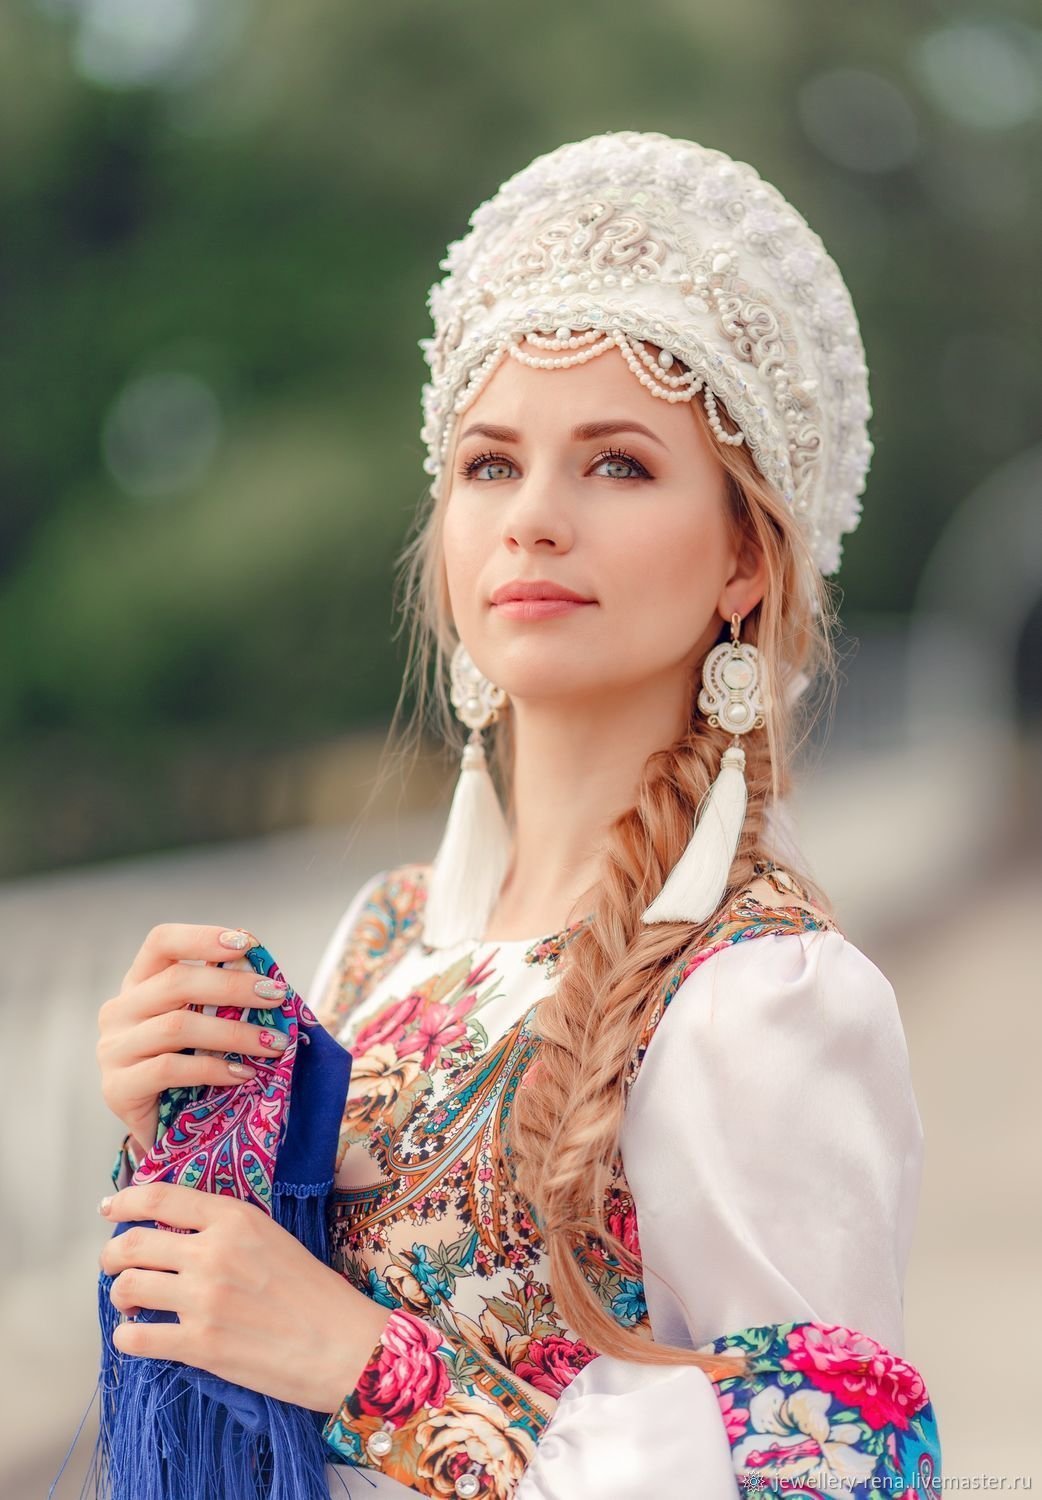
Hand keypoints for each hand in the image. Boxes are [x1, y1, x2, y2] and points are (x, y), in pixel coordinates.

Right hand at [97, 923, 295, 1153]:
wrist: (162, 1128)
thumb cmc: (191, 1064)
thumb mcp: (205, 1022)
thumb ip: (223, 996)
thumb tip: (265, 970)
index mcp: (140, 983)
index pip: (161, 942)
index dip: (202, 937)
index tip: (248, 944)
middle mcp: (120, 1010)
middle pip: (176, 982)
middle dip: (234, 986)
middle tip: (276, 996)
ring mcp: (112, 1049)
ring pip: (177, 1026)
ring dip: (234, 1033)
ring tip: (274, 1043)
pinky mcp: (117, 1088)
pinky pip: (169, 1069)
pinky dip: (213, 1069)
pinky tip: (244, 1074)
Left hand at [98, 1182, 392, 1412]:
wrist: (343, 1344)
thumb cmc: (313, 1292)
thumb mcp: (270, 1237)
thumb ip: (223, 1229)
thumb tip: (173, 1230)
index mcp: (234, 1218)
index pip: (159, 1197)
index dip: (124, 1200)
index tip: (109, 1207)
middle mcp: (213, 1252)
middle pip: (131, 1242)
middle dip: (111, 1255)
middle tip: (114, 1265)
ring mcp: (203, 1299)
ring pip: (127, 1287)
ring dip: (120, 1295)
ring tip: (131, 1303)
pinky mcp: (199, 1345)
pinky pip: (135, 1338)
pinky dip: (127, 1337)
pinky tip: (139, 1336)